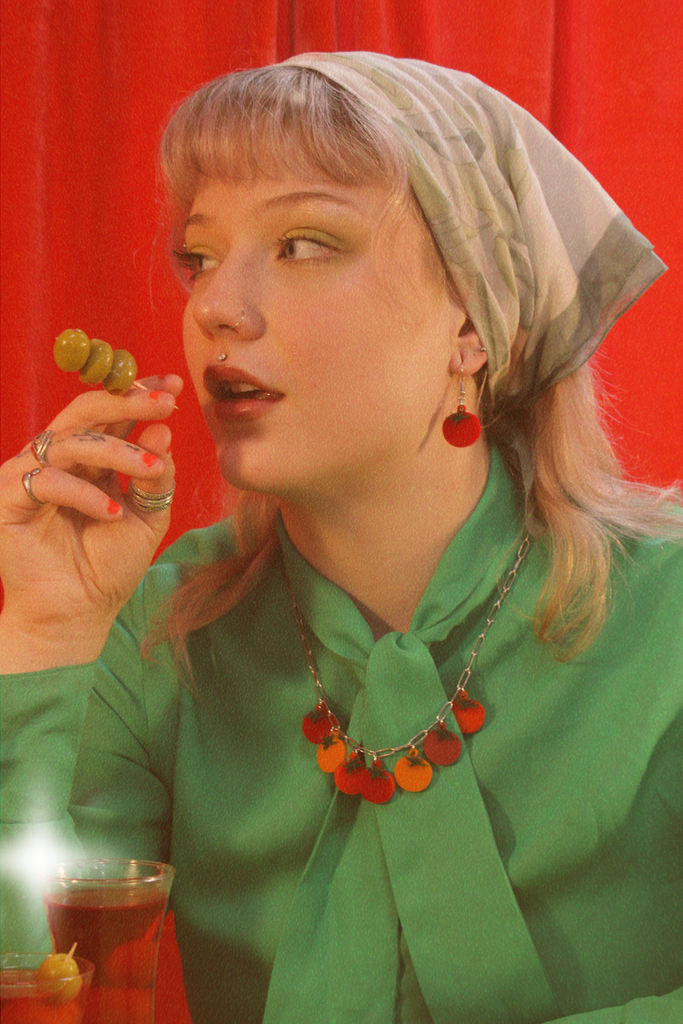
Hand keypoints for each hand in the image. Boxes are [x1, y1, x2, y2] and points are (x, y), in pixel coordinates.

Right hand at [0, 375, 182, 670]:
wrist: (79, 612)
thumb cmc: (109, 566)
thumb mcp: (147, 517)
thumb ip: (155, 477)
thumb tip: (162, 432)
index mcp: (90, 458)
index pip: (111, 413)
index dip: (138, 394)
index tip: (174, 384)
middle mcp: (57, 459)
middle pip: (86, 411)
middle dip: (127, 402)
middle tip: (163, 403)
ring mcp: (29, 475)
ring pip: (71, 442)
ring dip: (117, 452)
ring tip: (150, 471)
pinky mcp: (7, 498)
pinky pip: (47, 480)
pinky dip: (84, 493)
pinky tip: (112, 512)